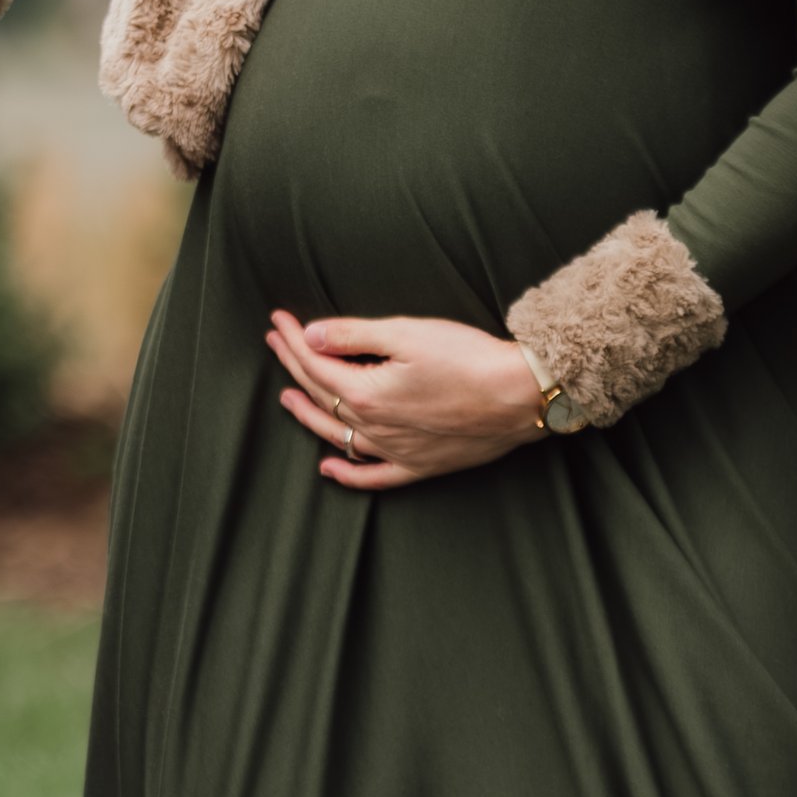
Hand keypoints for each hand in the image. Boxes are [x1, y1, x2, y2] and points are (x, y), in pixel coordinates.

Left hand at [265, 310, 547, 490]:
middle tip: (277, 343)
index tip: (278, 320)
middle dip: (294, 365)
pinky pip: (374, 476)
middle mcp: (374, 428)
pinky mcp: (420, 465)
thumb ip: (353, 336)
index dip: (293, 339)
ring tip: (287, 398)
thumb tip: (310, 335)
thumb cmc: (468, 359)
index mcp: (366, 394)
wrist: (520, 396)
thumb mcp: (407, 334)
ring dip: (309, 414)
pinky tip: (329, 468)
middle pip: (322, 395)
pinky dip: (347, 474)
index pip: (316, 363)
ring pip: (337, 435)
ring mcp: (396, 451)